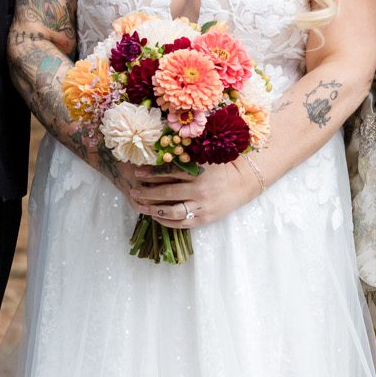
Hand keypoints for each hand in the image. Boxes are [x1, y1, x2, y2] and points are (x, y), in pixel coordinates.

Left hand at [120, 160, 254, 229]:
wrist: (243, 183)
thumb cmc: (220, 167)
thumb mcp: (205, 157)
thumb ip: (185, 156)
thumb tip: (160, 153)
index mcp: (198, 172)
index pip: (169, 173)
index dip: (151, 173)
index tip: (137, 173)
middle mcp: (199, 189)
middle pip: (166, 192)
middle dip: (146, 192)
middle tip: (133, 191)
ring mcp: (202, 206)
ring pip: (171, 210)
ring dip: (153, 209)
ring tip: (140, 206)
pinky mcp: (204, 218)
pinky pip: (181, 223)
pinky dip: (166, 221)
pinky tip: (156, 217)